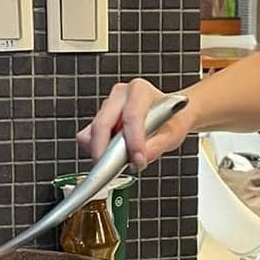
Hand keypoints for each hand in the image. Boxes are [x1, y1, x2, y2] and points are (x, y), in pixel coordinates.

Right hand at [77, 77, 192, 169]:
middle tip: (115, 169)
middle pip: (102, 124)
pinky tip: (113, 153)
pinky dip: (96, 149)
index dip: (133, 142)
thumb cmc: (170, 119)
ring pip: (91, 132)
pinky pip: (86, 137)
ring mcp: (107, 106)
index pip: (131, 117)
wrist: (169, 114)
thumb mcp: (173, 134)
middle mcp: (120, 94)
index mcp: (140, 91)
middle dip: (105, 150)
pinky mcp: (98, 118)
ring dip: (101, 150)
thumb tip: (140, 159)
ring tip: (120, 160)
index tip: (137, 161)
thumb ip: (158, 146)